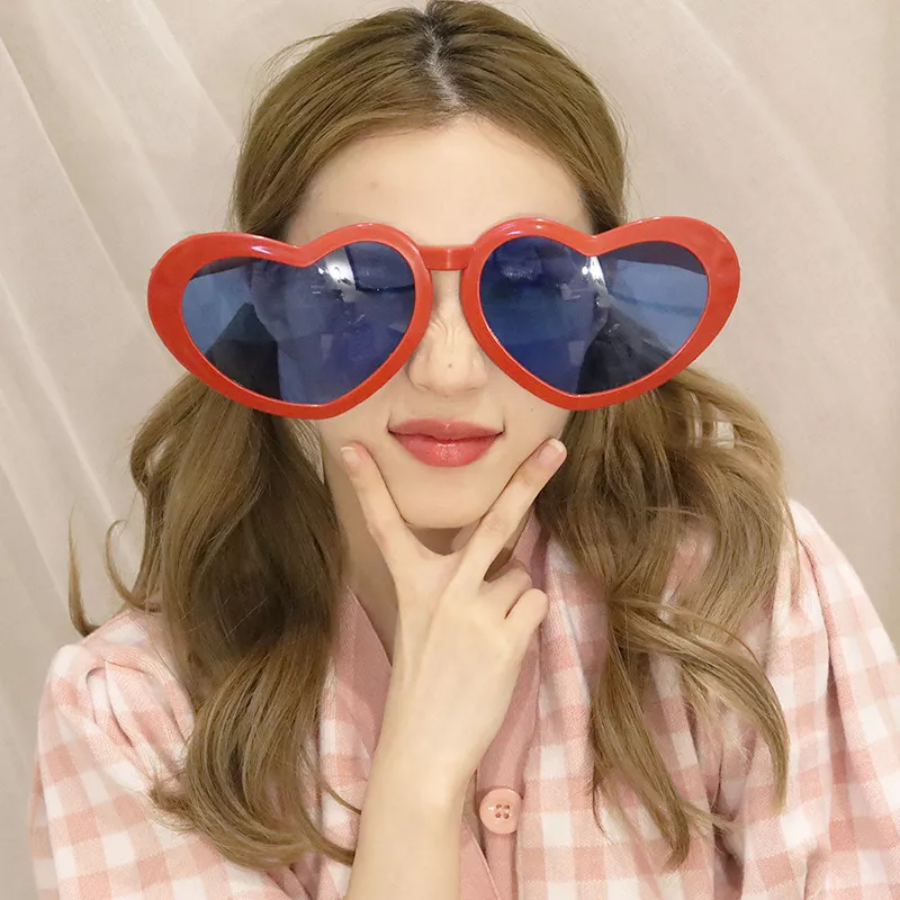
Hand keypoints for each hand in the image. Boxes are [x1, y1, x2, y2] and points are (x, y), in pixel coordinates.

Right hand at [339, 436, 566, 797]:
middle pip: (496, 522)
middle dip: (529, 481)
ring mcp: (476, 611)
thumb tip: (504, 559)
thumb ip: (451, 583)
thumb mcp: (419, 622)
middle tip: (557, 448)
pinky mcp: (507, 637)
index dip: (367, 484)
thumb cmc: (422, 682)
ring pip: (521, 575)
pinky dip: (527, 620)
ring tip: (487, 634)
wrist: (423, 744)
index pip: (385, 524)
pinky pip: (535, 603)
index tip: (352, 447)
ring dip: (513, 597)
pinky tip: (503, 648)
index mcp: (411, 583)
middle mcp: (443, 588)